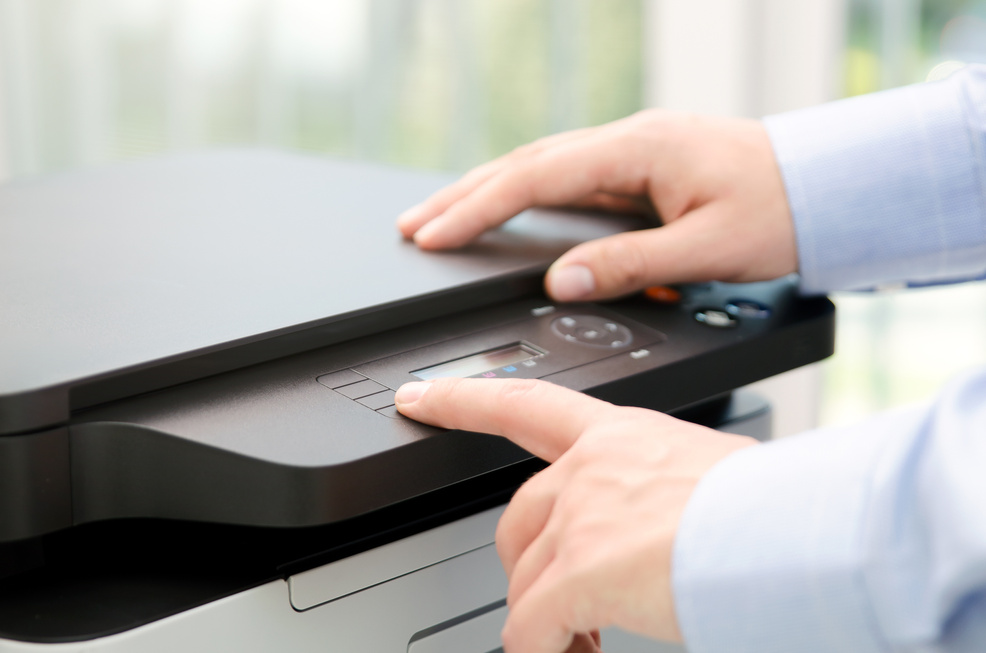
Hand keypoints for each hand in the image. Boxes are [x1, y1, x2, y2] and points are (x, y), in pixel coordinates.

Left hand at [395, 378, 757, 652]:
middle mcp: (588, 468)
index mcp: (618, 433)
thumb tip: (666, 518)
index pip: (522, 403)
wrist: (794, 528)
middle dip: (526, 562)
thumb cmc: (769, 502)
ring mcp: (580, 519)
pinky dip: (542, 649)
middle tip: (555, 593)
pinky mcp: (580, 574)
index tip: (419, 395)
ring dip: (546, 616)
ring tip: (583, 637)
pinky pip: (532, 626)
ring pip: (525, 579)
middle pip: (517, 518)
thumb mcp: (704, 467)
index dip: (463, 399)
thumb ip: (659, 483)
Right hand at [397, 110, 795, 300]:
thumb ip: (632, 264)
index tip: (433, 234)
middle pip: (524, 164)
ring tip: (442, 216)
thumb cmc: (782, 210)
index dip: (477, 209)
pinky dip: (525, 195)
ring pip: (541, 167)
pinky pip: (567, 178)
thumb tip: (565, 281)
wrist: (828, 186)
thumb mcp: (708, 247)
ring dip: (487, 191)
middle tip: (412, 224)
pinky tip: (507, 210)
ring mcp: (631, 152)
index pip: (536, 178)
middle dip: (463, 195)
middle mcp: (627, 142)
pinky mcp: (639, 167)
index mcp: (638, 150)